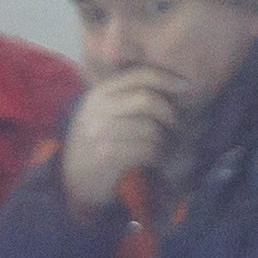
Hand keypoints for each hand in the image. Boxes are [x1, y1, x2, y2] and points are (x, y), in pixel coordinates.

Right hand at [59, 68, 182, 218]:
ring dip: (167, 140)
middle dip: (170, 114)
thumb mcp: (103, 115)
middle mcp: (98, 108)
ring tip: (168, 148)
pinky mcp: (108, 155)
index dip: (166, 78)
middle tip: (177, 128)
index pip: (139, 75)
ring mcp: (101, 131)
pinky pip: (146, 150)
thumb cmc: (94, 147)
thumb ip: (125, 100)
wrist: (71, 182)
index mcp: (100, 93)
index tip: (186, 86)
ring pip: (150, 128)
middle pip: (147, 100)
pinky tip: (159, 161)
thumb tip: (167, 91)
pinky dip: (159, 156)